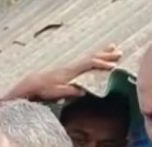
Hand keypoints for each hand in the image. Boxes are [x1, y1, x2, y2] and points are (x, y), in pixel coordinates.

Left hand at [6, 44, 121, 100]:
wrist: (32, 84)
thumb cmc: (44, 89)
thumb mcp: (56, 92)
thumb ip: (69, 91)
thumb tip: (83, 91)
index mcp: (71, 71)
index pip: (89, 64)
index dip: (102, 64)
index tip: (114, 66)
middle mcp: (72, 66)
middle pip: (91, 57)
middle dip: (106, 55)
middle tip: (120, 52)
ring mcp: (70, 66)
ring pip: (89, 57)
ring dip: (102, 53)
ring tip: (113, 48)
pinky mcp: (68, 69)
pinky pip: (85, 61)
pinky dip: (94, 58)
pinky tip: (97, 58)